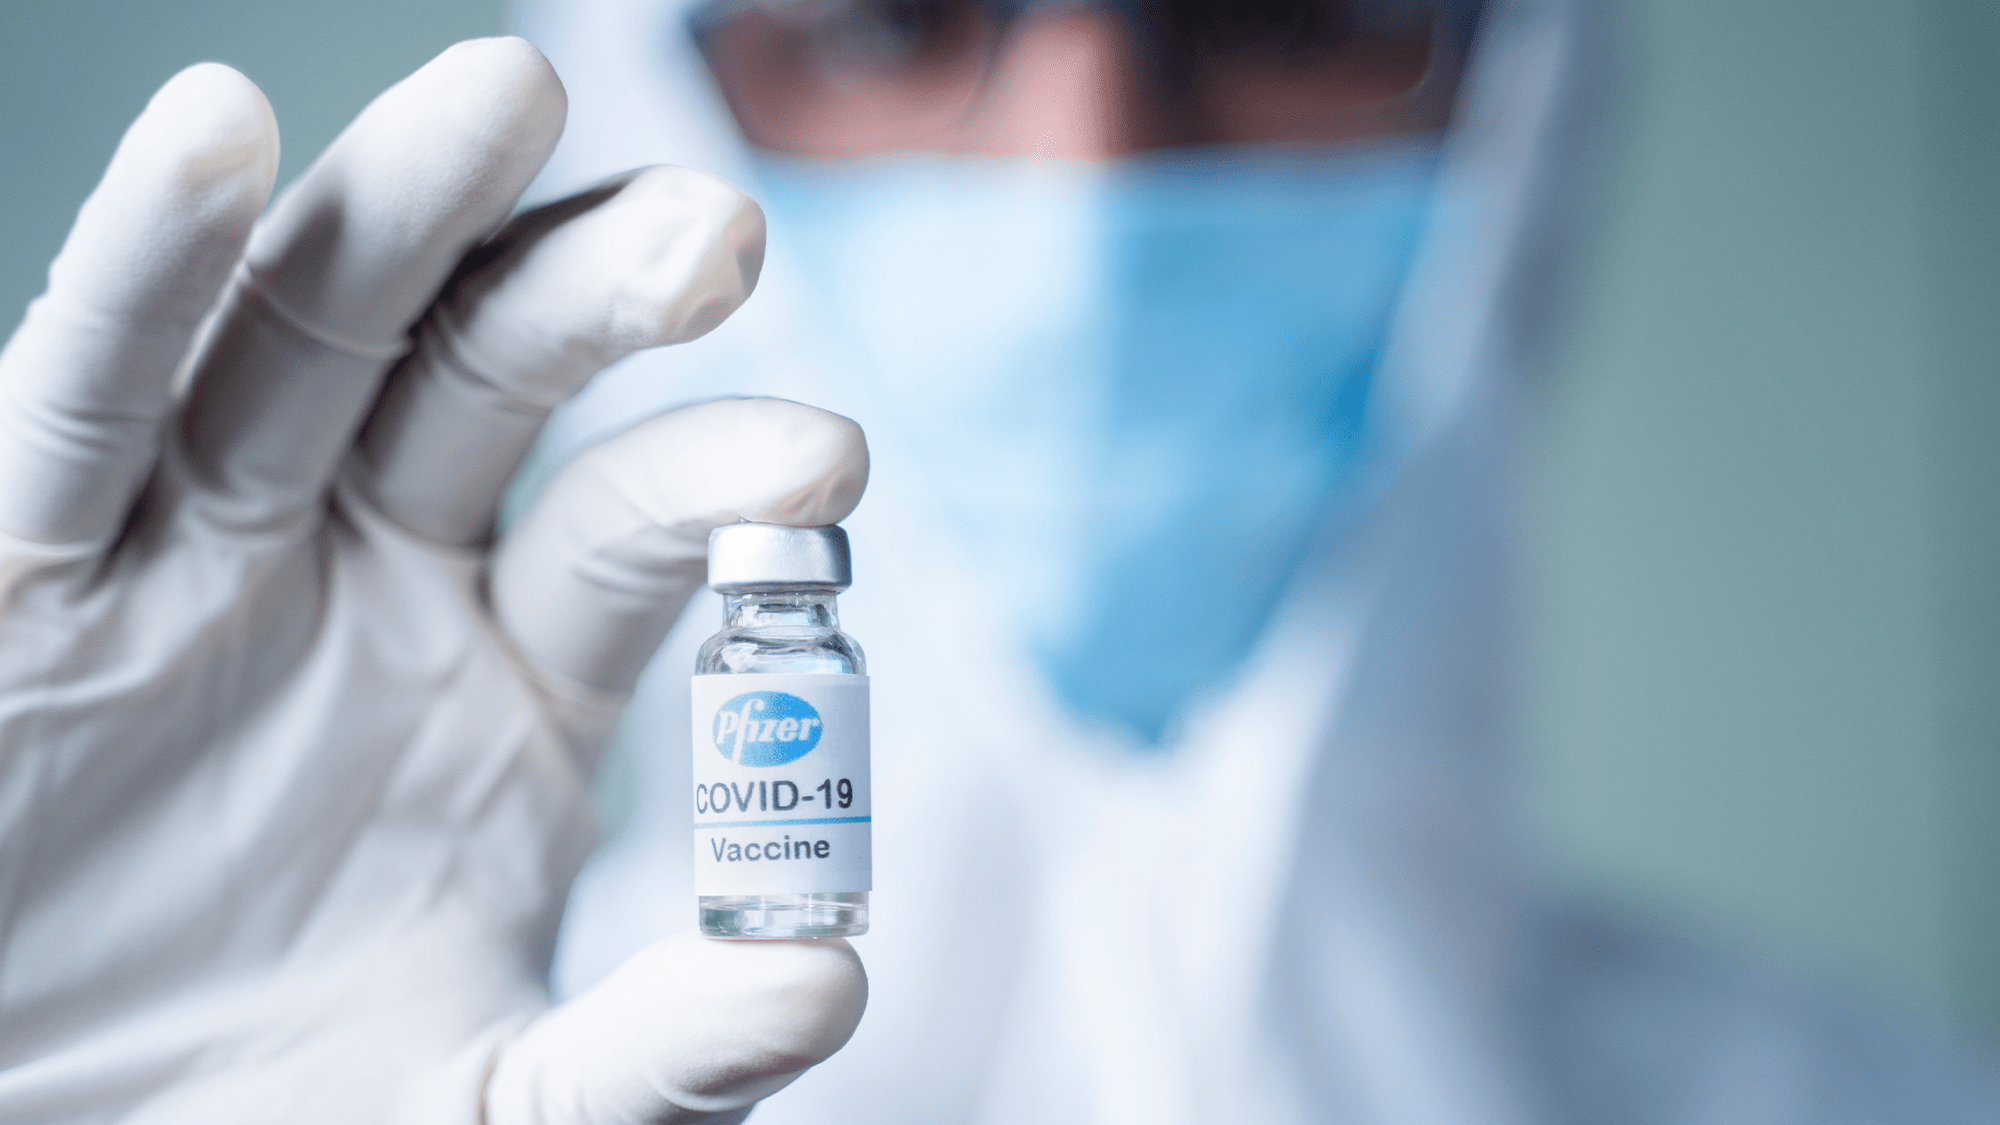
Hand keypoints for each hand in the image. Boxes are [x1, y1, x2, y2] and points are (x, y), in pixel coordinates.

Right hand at [0, 39, 868, 1123]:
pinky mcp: (27, 563)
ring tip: (514, 93)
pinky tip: (211, 143)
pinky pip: (87, 404)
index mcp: (510, 669)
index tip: (827, 465)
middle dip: (598, 289)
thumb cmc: (266, 1118)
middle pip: (496, 379)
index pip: (630, 529)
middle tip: (721, 233)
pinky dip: (141, 277)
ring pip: (308, 336)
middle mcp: (369, 569)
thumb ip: (656, 1056)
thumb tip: (828, 981)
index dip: (719, 480)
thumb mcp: (492, 1103)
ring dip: (406, 209)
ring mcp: (201, 548)